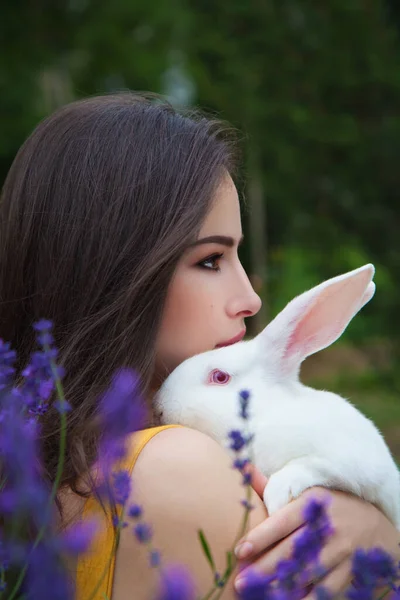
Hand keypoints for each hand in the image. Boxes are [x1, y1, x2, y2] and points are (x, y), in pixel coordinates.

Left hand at [234, 484, 399, 597]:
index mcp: (312, 502)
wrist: (375, 523)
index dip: (260, 537)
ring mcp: (342, 550)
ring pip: (308, 574)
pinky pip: (328, 589)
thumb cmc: (329, 506)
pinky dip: (309, 597)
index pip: (282, 521)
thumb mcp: (306, 491)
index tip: (240, 551)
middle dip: (264, 568)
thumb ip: (274, 488)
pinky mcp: (353, 570)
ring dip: (283, 587)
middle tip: (240, 582)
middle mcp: (327, 526)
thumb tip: (245, 470)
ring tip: (260, 596)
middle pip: (291, 551)